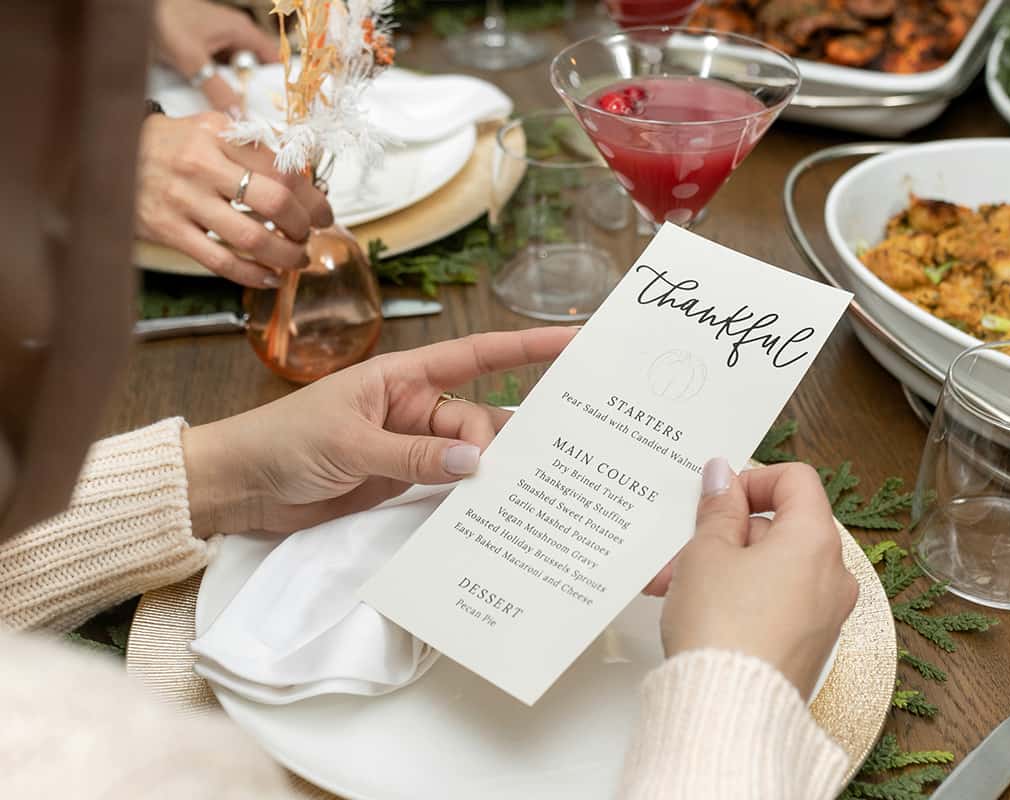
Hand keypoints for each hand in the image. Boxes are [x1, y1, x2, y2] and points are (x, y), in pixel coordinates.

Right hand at [136, 112, 334, 286]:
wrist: (106, 152)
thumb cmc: (170, 143)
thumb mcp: (210, 129)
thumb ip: (253, 148)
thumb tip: (304, 177)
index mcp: (220, 135)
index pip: (283, 168)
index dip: (313, 196)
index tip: (324, 211)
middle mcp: (203, 165)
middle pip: (275, 201)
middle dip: (304, 224)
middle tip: (311, 233)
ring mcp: (184, 200)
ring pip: (252, 237)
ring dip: (286, 254)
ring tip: (297, 257)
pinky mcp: (169, 231)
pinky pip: (221, 261)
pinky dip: (254, 275)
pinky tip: (271, 278)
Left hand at [153, 0, 277, 110]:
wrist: (133, 9)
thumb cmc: (164, 21)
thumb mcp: (194, 61)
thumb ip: (217, 90)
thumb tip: (238, 117)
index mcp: (241, 30)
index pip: (273, 57)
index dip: (279, 80)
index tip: (282, 106)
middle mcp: (233, 33)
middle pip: (255, 67)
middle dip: (256, 90)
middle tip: (259, 117)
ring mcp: (216, 39)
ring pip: (236, 70)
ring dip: (235, 88)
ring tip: (238, 111)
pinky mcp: (200, 46)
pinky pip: (218, 69)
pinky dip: (219, 83)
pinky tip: (215, 99)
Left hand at [182, 328, 575, 537]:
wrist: (239, 485)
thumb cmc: (283, 443)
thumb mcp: (347, 444)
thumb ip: (410, 455)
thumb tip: (472, 464)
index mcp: (404, 377)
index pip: (477, 356)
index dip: (527, 348)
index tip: (575, 342)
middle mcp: (416, 408)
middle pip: (480, 419)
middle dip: (506, 439)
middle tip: (541, 465)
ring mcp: (413, 447)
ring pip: (469, 456)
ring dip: (491, 473)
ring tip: (529, 493)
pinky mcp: (403, 482)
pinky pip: (448, 485)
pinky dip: (469, 497)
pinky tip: (494, 511)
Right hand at [653, 459, 857, 697]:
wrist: (728, 712)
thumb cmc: (721, 630)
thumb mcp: (706, 553)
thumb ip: (718, 509)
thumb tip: (723, 476)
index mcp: (815, 541)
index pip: (796, 479)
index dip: (752, 479)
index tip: (717, 498)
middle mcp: (832, 575)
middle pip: (778, 527)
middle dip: (723, 535)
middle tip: (680, 550)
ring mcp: (823, 614)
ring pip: (769, 568)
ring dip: (721, 567)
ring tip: (672, 586)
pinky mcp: (807, 646)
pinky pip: (773, 602)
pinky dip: (737, 597)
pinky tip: (694, 612)